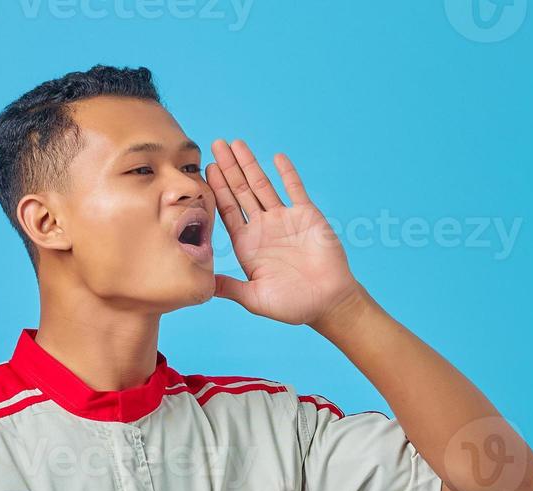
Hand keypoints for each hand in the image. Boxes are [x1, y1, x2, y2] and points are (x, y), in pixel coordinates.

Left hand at [206, 139, 360, 326]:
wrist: (329, 302)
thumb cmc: (293, 305)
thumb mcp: (255, 299)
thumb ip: (230, 288)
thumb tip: (203, 285)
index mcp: (247, 244)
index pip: (227, 211)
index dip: (216, 190)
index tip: (205, 170)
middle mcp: (263, 228)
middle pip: (241, 192)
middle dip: (228, 169)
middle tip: (215, 145)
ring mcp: (284, 219)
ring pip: (263, 185)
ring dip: (250, 165)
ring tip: (237, 143)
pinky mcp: (307, 216)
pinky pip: (295, 190)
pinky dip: (287, 173)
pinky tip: (277, 157)